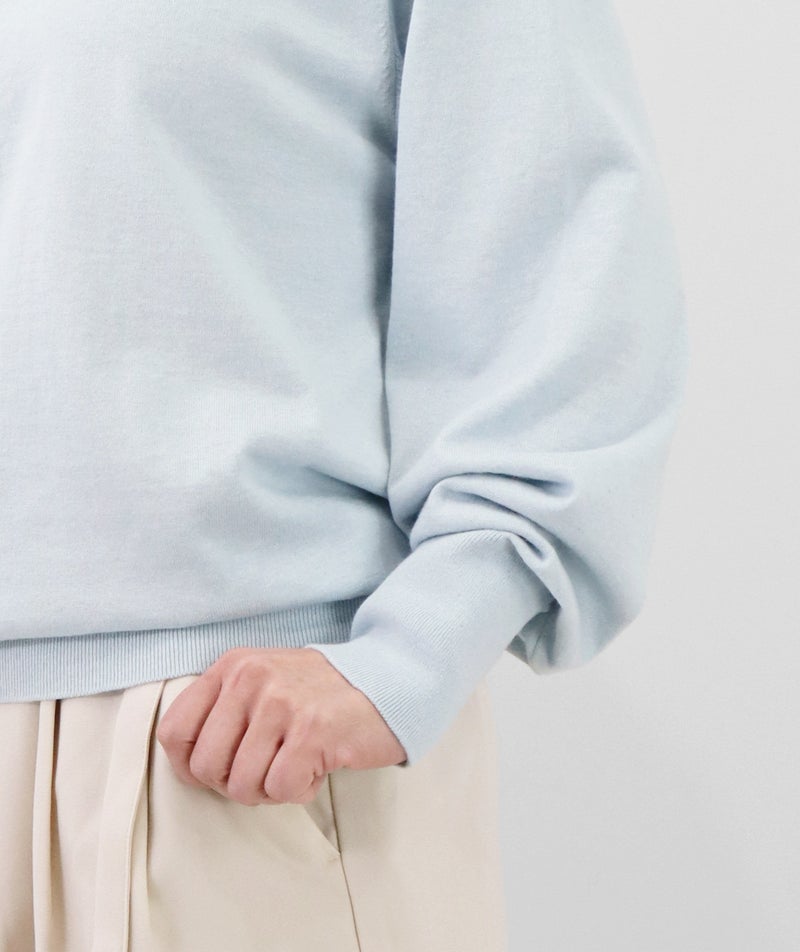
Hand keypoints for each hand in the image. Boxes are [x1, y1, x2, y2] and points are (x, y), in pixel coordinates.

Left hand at [155, 646, 406, 805]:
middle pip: (205, 767)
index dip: (191, 765)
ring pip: (241, 785)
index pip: (174, 731)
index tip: (222, 768)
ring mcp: (282, 703)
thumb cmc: (322, 692)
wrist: (390, 679)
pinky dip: (300, 790)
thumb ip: (225, 708)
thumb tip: (188, 763)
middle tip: (269, 770)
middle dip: (235, 784)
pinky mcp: (312, 730)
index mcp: (233, 666)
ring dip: (270, 790)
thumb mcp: (264, 681)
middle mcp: (251, 678)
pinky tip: (317, 767)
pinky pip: (280, 789)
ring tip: (296, 764)